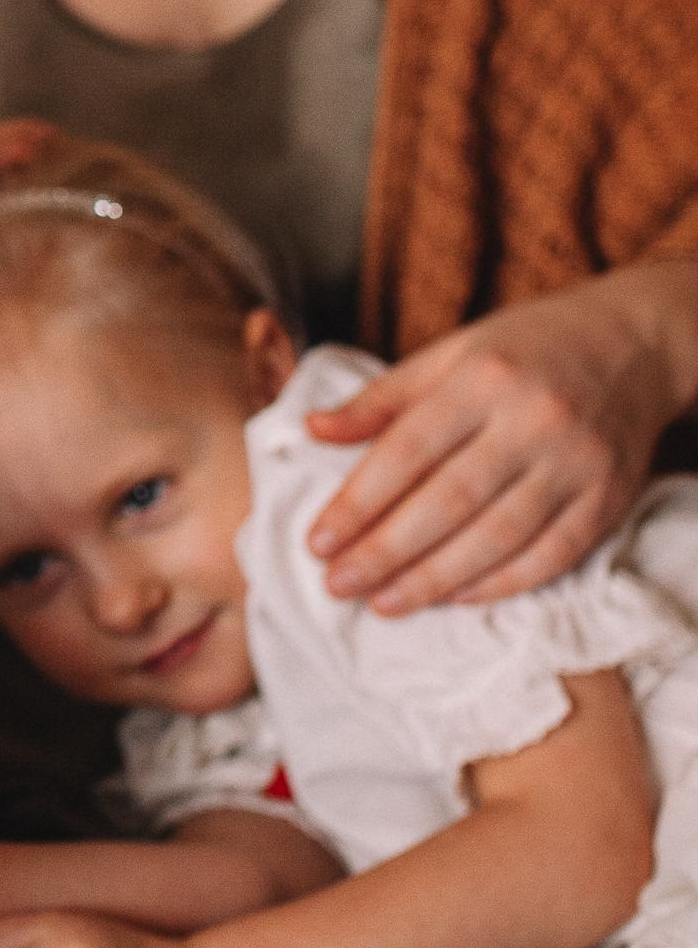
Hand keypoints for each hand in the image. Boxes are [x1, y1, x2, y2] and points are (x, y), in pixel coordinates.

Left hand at [306, 265, 697, 612]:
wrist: (635, 343)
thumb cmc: (526, 348)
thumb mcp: (452, 353)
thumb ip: (382, 397)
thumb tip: (312, 430)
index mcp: (484, 378)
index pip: (408, 450)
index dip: (359, 501)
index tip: (318, 542)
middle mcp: (534, 420)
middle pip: (449, 501)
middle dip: (387, 551)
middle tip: (338, 584)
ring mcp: (578, 463)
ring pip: (498, 536)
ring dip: (435, 579)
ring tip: (384, 604)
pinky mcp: (609, 499)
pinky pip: (551, 555)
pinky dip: (500, 584)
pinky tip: (454, 598)